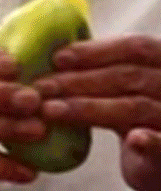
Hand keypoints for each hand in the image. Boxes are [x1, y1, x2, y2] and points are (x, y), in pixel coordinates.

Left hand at [35, 36, 160, 190]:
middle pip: (129, 76)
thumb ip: (104, 73)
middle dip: (79, 80)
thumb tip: (55, 56)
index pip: (137, 48)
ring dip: (89, 107)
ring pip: (135, 107)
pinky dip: (150, 142)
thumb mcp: (126, 92)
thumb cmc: (138, 123)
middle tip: (40, 87)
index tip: (57, 58)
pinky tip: (134, 139)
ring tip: (49, 110)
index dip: (96, 51)